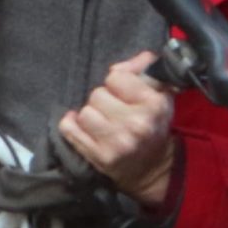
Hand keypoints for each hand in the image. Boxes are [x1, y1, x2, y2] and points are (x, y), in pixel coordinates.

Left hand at [59, 51, 175, 205]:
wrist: (152, 167)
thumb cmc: (153, 125)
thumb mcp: (158, 95)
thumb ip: (143, 70)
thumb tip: (130, 60)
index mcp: (153, 105)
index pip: (116, 76)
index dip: (117, 82)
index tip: (123, 93)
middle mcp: (136, 124)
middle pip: (97, 94)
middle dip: (103, 100)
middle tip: (114, 111)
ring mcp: (116, 142)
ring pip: (84, 112)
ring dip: (90, 115)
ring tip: (104, 122)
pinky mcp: (98, 157)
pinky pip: (69, 130)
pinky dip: (72, 126)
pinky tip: (83, 128)